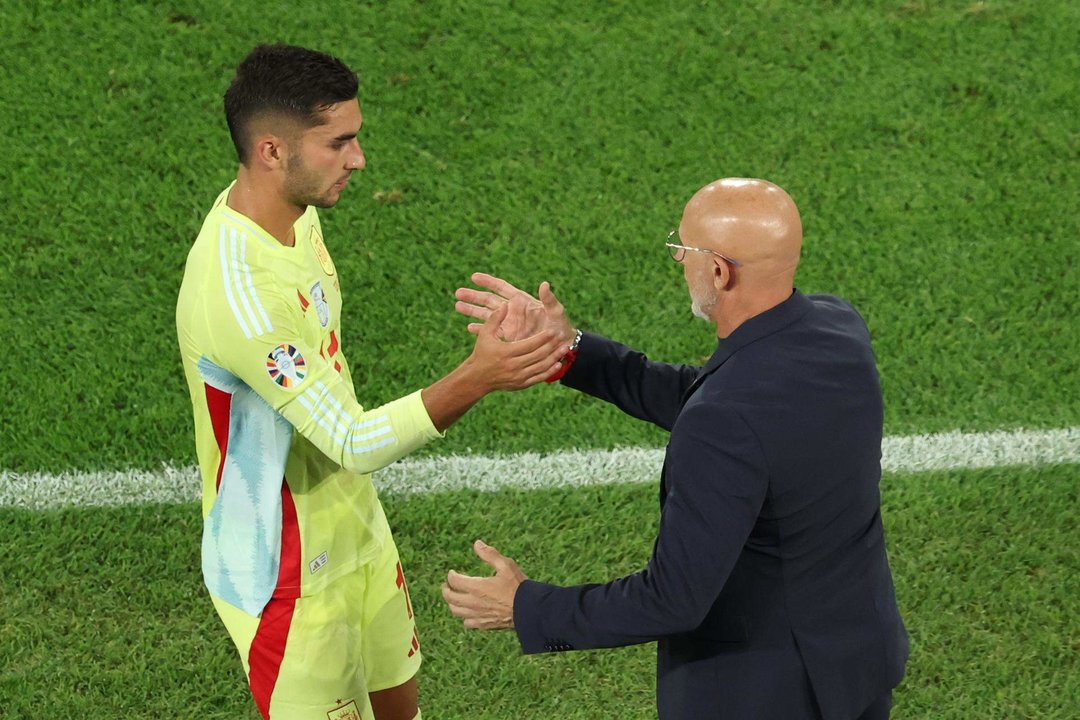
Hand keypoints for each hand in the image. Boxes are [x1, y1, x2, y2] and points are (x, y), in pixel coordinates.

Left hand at [442, 540, 526, 629]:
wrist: (529, 610)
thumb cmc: (518, 586)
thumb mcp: (506, 565)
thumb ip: (490, 554)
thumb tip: (477, 544)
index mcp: (476, 587)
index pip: (454, 581)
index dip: (451, 575)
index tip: (452, 572)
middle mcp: (473, 602)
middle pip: (450, 598)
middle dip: (446, 590)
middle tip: (447, 585)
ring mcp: (477, 615)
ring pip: (456, 611)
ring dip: (452, 603)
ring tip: (454, 598)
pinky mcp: (484, 625)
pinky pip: (467, 623)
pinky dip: (464, 617)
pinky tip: (469, 612)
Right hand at [456, 272, 574, 343]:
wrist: (560, 344)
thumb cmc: (560, 326)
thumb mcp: (556, 312)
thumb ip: (549, 300)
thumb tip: (545, 284)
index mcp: (522, 301)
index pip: (501, 288)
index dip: (488, 281)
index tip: (473, 277)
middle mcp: (512, 311)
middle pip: (489, 300)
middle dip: (473, 296)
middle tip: (458, 292)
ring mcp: (509, 324)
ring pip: (486, 315)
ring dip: (472, 311)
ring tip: (457, 306)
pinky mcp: (509, 337)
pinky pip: (492, 331)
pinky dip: (481, 329)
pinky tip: (469, 327)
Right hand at [464, 302, 566, 391]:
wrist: (477, 378)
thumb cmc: (482, 353)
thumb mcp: (485, 334)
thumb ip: (495, 319)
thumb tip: (505, 304)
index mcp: (506, 352)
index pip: (529, 344)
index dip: (543, 338)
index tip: (552, 331)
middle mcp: (513, 366)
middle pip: (538, 355)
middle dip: (552, 346)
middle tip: (562, 337)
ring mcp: (517, 377)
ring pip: (540, 367)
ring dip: (554, 358)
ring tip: (564, 349)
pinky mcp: (520, 385)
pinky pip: (538, 378)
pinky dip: (549, 372)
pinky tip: (557, 364)